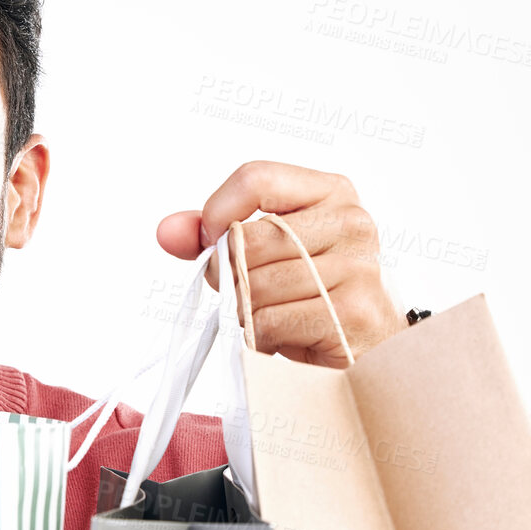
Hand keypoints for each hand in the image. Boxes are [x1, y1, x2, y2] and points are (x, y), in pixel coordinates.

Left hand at [156, 160, 405, 366]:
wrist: (363, 350)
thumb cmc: (309, 296)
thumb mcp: (262, 254)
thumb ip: (212, 236)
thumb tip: (167, 231)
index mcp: (331, 192)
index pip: (255, 179)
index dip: (217, 214)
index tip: (214, 243)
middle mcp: (351, 222)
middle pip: (248, 239)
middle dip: (229, 275)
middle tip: (247, 294)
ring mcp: (358, 267)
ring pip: (254, 286)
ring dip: (246, 311)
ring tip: (272, 315)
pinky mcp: (353, 313)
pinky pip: (270, 322)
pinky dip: (262, 337)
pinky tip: (285, 336)